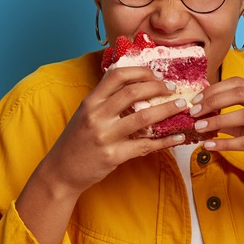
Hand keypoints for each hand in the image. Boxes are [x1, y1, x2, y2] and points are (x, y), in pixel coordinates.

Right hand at [38, 66, 188, 195]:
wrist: (61, 171)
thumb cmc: (76, 142)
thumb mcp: (85, 115)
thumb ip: (105, 101)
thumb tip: (136, 87)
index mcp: (90, 102)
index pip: (117, 75)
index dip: (141, 71)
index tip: (157, 74)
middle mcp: (97, 115)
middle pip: (133, 92)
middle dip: (158, 87)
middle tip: (173, 88)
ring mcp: (105, 136)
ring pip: (144, 117)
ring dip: (167, 109)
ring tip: (182, 106)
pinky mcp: (113, 156)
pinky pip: (146, 145)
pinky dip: (166, 141)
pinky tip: (178, 137)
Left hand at [188, 77, 243, 213]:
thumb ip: (231, 120)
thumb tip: (203, 117)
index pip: (239, 83)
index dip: (215, 89)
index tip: (196, 99)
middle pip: (240, 94)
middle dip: (213, 101)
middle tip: (194, 111)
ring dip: (217, 121)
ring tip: (198, 128)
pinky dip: (225, 144)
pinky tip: (209, 146)